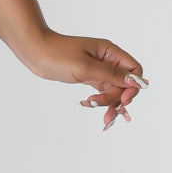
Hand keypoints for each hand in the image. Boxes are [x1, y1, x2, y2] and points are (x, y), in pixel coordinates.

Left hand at [29, 31, 147, 130]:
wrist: (34, 52)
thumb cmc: (57, 54)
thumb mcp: (85, 67)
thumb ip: (111, 75)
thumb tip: (137, 81)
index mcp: (110, 52)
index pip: (135, 70)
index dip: (133, 87)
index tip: (123, 100)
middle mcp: (107, 60)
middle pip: (125, 84)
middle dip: (118, 101)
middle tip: (107, 115)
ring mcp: (98, 69)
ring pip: (113, 90)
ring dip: (109, 104)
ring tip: (103, 119)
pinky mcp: (88, 77)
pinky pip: (102, 91)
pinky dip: (99, 101)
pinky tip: (87, 104)